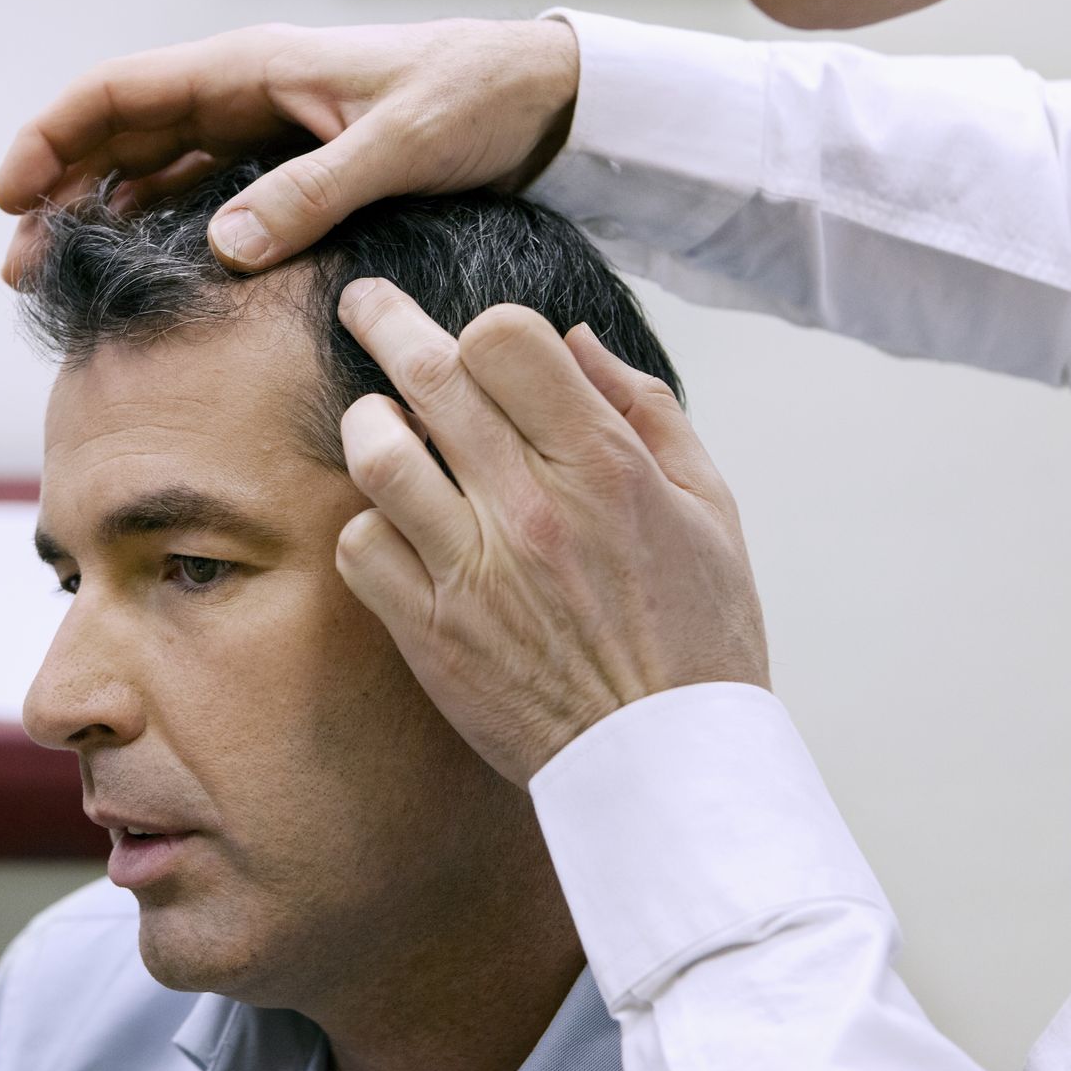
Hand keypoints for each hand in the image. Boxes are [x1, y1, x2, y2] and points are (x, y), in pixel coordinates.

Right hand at [0, 19, 578, 282]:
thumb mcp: (399, 145)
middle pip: (120, 138)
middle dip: (57, 193)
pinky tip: (136, 270)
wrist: (543, 103)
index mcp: (252, 68)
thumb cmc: (477, 99)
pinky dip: (159, 231)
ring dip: (98, 218)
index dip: (53, 136)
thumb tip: (222, 245)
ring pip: (153, 172)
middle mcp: (244, 97)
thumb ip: (313, 192)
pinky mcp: (293, 173)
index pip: (120, 91)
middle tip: (18, 267)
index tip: (11, 194)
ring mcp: (264, 136)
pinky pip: (204, 198)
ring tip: (54, 278)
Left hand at [333, 279, 769, 787]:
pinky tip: (395, 526)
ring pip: (376, 452)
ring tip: (377, 421)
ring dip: (369, 423)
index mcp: (604, 467)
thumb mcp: (710, 507)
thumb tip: (574, 340)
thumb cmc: (697, 635)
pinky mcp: (430, 633)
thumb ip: (644, 410)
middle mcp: (531, 509)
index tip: (479, 343)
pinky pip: (360, 546)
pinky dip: (368, 525)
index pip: (505, 339)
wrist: (668, 767)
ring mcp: (473, 571)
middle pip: (427, 374)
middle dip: (384, 319)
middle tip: (363, 303)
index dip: (485, 329)